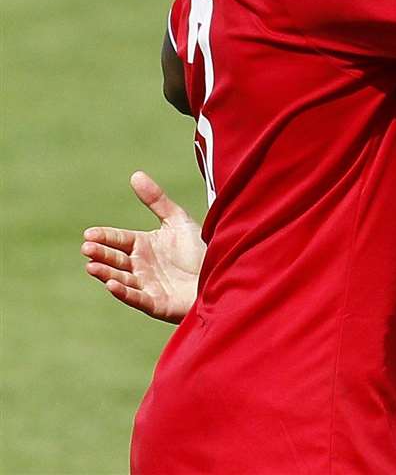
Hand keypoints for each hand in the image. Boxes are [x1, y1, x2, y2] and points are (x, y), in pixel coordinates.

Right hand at [81, 171, 203, 324]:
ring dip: (106, 273)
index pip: (119, 240)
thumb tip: (135, 175)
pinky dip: (124, 293)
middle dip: (100, 254)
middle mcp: (141, 266)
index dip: (105, 237)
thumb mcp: (178, 221)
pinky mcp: (157, 303)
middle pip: (115, 259)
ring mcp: (147, 285)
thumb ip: (157, 200)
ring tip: (92, 266)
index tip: (89, 234)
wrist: (225, 271)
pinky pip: (137, 298)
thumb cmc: (200, 249)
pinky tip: (112, 285)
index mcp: (143, 246)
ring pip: (121, 279)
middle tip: (87, 248)